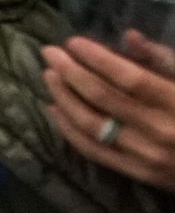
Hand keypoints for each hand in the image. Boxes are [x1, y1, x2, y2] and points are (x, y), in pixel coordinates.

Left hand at [42, 32, 174, 190]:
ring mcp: (147, 157)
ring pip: (92, 125)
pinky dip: (68, 129)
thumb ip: (166, 60)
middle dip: (71, 72)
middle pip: (104, 99)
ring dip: (64, 97)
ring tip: (49, 75)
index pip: (130, 79)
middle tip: (50, 52)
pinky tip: (54, 109)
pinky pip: (94, 151)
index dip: (98, 59)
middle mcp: (161, 132)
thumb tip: (129, 37)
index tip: (73, 41)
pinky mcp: (139, 175)